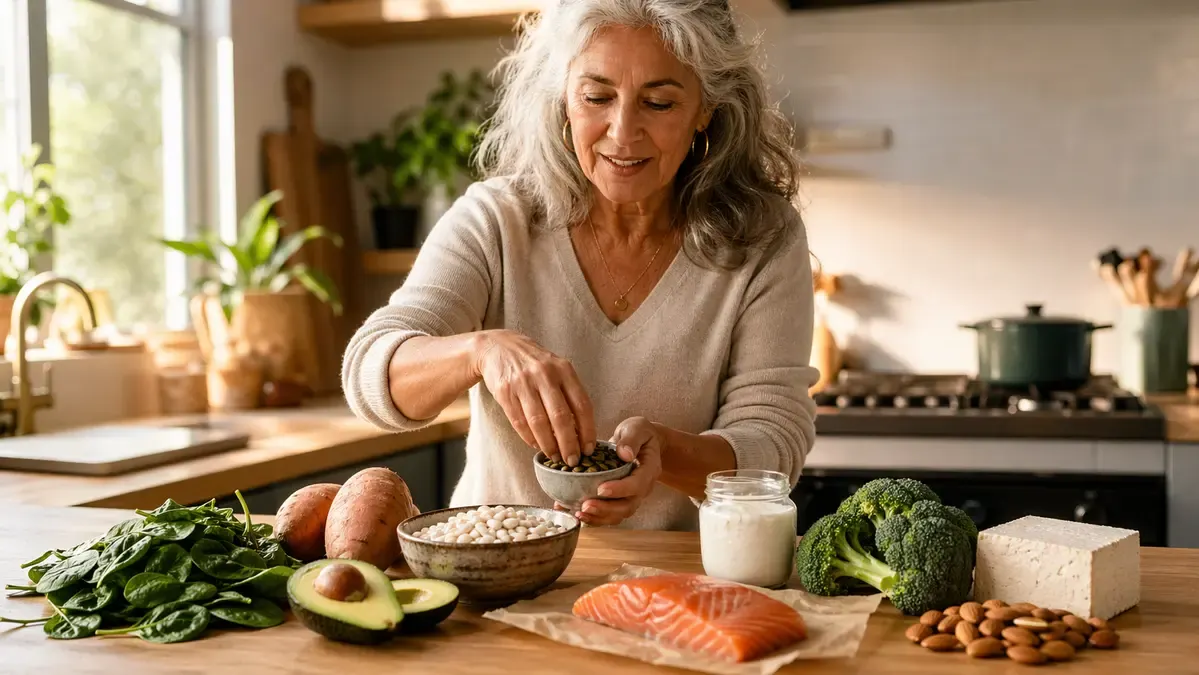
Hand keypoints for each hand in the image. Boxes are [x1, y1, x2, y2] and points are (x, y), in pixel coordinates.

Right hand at [473, 329, 596, 465]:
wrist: (498, 347)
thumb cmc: (534, 364)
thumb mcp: (556, 369)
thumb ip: (569, 394)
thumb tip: (582, 431)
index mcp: (564, 370)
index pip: (582, 405)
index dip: (587, 430)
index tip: (589, 449)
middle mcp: (545, 375)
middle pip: (561, 417)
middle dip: (568, 444)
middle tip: (572, 461)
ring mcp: (523, 383)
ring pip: (539, 422)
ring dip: (548, 444)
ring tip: (555, 457)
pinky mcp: (505, 391)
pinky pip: (519, 421)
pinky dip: (529, 437)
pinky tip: (536, 445)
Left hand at [572, 417, 663, 526]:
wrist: (643, 442)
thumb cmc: (639, 433)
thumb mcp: (637, 428)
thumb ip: (631, 439)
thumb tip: (624, 454)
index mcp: (649, 469)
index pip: (637, 484)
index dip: (620, 489)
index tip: (601, 489)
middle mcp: (643, 488)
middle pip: (628, 506)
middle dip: (606, 509)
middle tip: (585, 506)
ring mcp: (633, 496)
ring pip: (618, 514)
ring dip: (599, 517)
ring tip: (579, 513)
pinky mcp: (621, 500)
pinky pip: (610, 514)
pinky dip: (594, 517)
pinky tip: (576, 513)